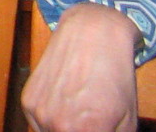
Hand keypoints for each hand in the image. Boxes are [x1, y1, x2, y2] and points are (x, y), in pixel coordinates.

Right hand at [22, 2, 140, 131]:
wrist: (92, 33)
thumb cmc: (116, 76)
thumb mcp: (128, 120)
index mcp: (85, 131)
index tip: (98, 131)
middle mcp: (56, 124)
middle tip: (90, 125)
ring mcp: (37, 110)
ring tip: (78, 121)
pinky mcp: (27, 98)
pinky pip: (37, 124)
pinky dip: (50, 123)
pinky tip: (65, 108)